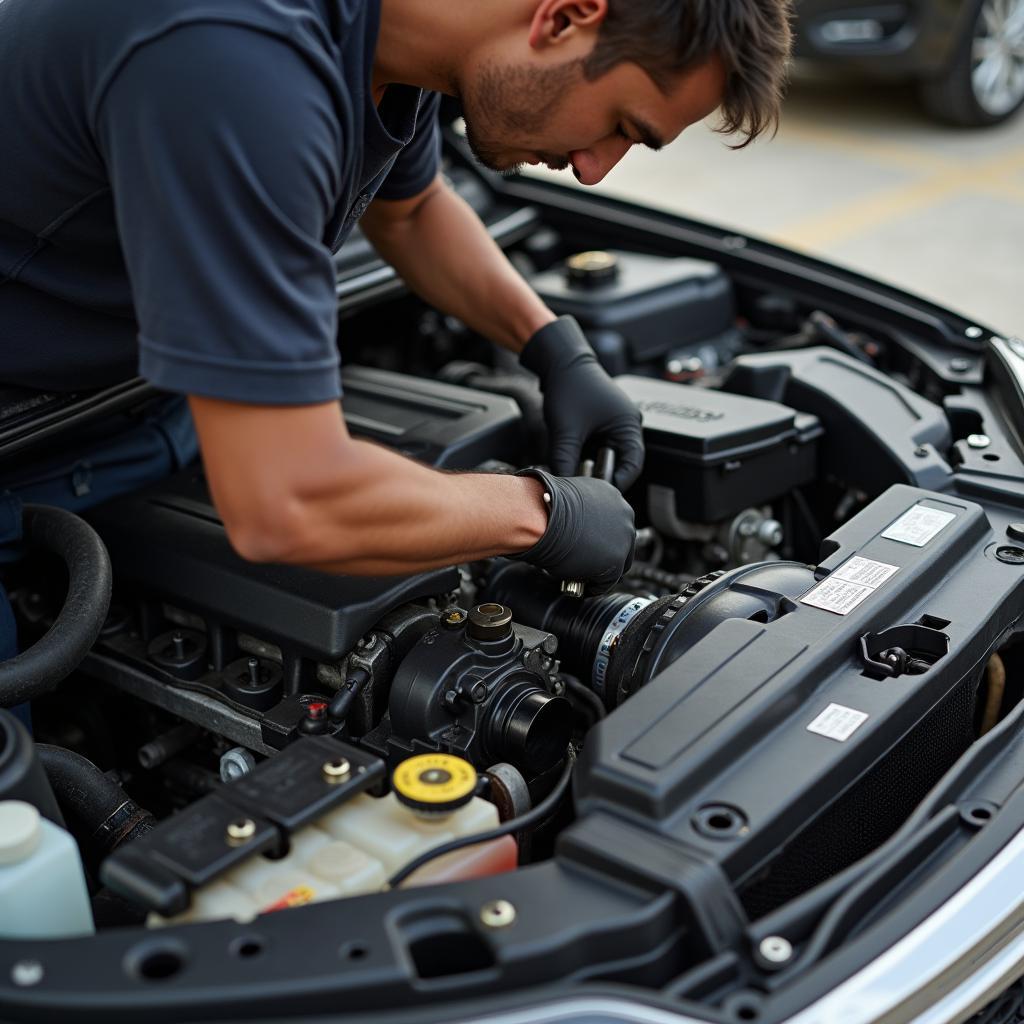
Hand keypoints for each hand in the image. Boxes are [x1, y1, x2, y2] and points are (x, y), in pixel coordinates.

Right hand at [510, 468, 634, 595]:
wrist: (543, 519)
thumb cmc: (546, 508)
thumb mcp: (570, 501)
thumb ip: (582, 513)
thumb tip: (574, 524)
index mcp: (613, 497)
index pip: (614, 523)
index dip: (602, 537)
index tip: (592, 546)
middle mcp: (623, 515)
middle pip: (621, 541)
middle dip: (605, 553)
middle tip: (588, 562)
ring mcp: (623, 538)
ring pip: (618, 561)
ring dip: (602, 569)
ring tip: (584, 576)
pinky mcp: (616, 561)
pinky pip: (608, 580)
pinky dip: (596, 586)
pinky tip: (584, 587)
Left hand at [520, 316, 643, 490]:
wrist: (560, 361)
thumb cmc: (569, 387)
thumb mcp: (566, 430)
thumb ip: (565, 461)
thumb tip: (562, 486)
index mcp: (628, 425)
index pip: (633, 466)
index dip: (616, 483)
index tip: (598, 495)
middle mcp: (626, 426)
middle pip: (620, 464)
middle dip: (601, 477)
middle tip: (583, 488)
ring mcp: (614, 426)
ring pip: (605, 458)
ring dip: (590, 467)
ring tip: (573, 473)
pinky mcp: (601, 425)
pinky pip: (596, 448)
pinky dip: (584, 457)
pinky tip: (570, 461)